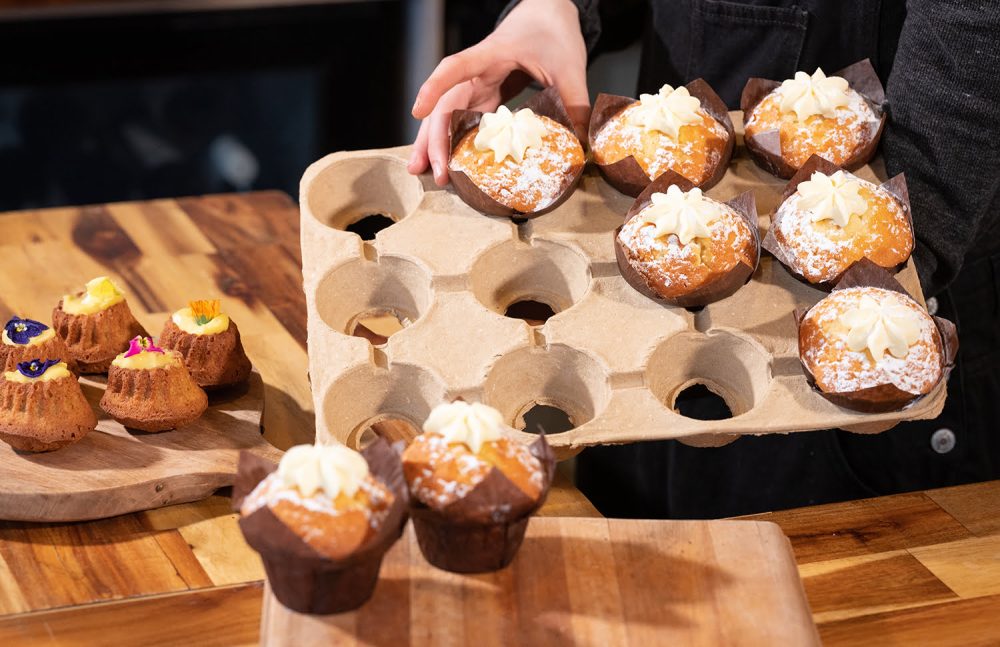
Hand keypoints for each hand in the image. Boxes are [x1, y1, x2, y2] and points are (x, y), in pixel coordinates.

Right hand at [408, 0, 588, 185]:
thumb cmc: (554, 31)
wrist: (550, 12)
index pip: (456, 68)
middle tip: (432, 171)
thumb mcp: (570, 66)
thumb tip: (583, 143)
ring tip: (425, 172)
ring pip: (449, 114)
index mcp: (492, 55)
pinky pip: (465, 118)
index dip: (436, 88)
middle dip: (434, 138)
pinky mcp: (486, 93)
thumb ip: (575, 102)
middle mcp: (478, 71)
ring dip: (436, 143)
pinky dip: (456, 140)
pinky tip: (451, 162)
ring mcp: (479, 83)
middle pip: (446, 103)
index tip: (418, 111)